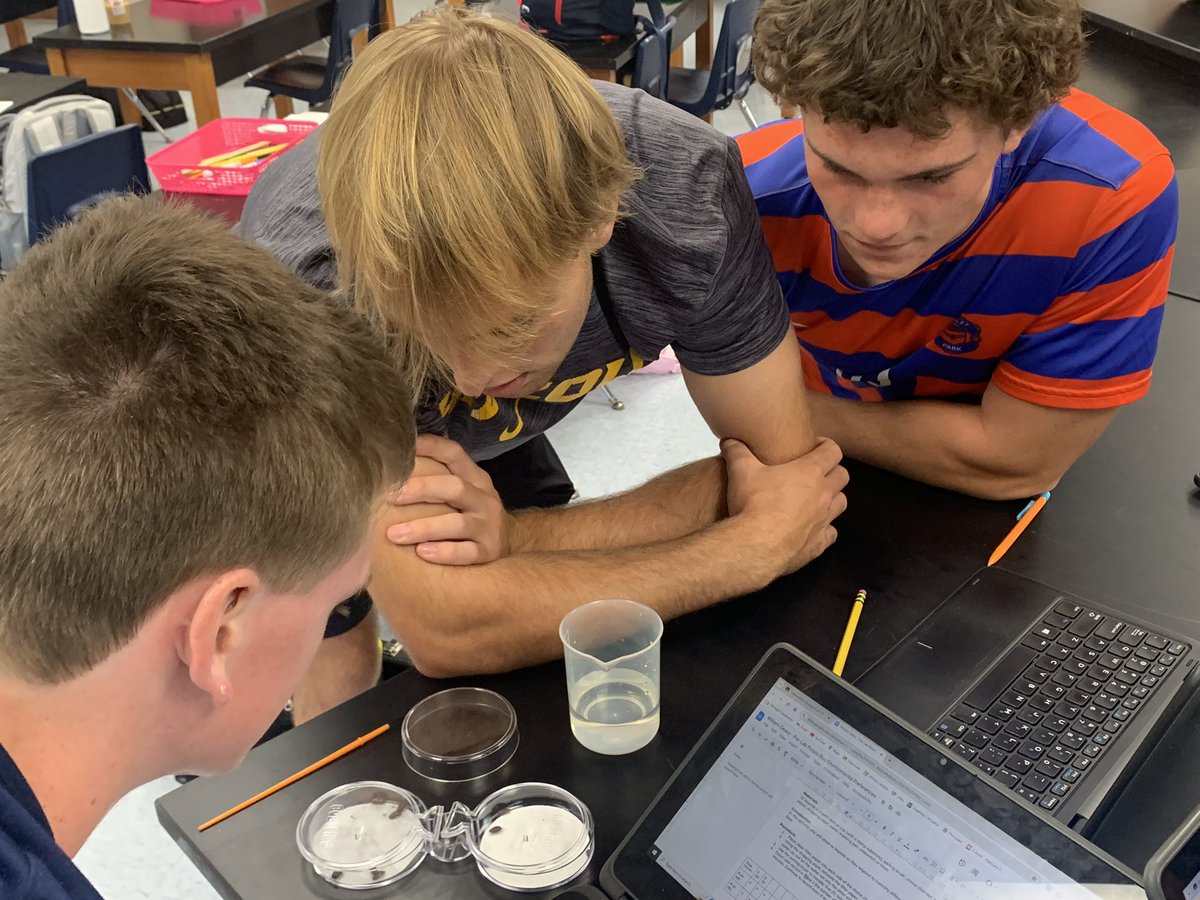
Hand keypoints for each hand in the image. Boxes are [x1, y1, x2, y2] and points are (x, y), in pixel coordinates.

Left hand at [385, 435, 511, 564]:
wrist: (511, 542)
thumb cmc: (472, 513)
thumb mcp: (464, 490)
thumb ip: (438, 477)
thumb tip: (394, 460)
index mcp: (475, 479)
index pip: (455, 454)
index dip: (431, 447)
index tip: (405, 448)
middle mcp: (484, 499)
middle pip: (455, 487)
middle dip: (422, 489)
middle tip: (390, 496)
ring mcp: (489, 527)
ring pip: (458, 524)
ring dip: (424, 527)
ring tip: (394, 534)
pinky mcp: (489, 552)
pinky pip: (467, 553)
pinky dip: (444, 552)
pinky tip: (422, 552)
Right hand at [722, 436, 848, 581]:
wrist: (756, 545)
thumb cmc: (753, 503)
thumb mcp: (741, 471)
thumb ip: (736, 451)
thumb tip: (728, 440)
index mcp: (810, 471)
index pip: (833, 451)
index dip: (826, 446)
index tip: (814, 447)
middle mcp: (823, 494)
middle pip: (843, 476)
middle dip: (832, 471)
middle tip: (815, 472)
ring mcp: (824, 520)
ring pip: (841, 503)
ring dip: (833, 498)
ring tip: (815, 499)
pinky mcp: (819, 543)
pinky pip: (831, 533)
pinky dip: (824, 529)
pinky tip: (810, 528)